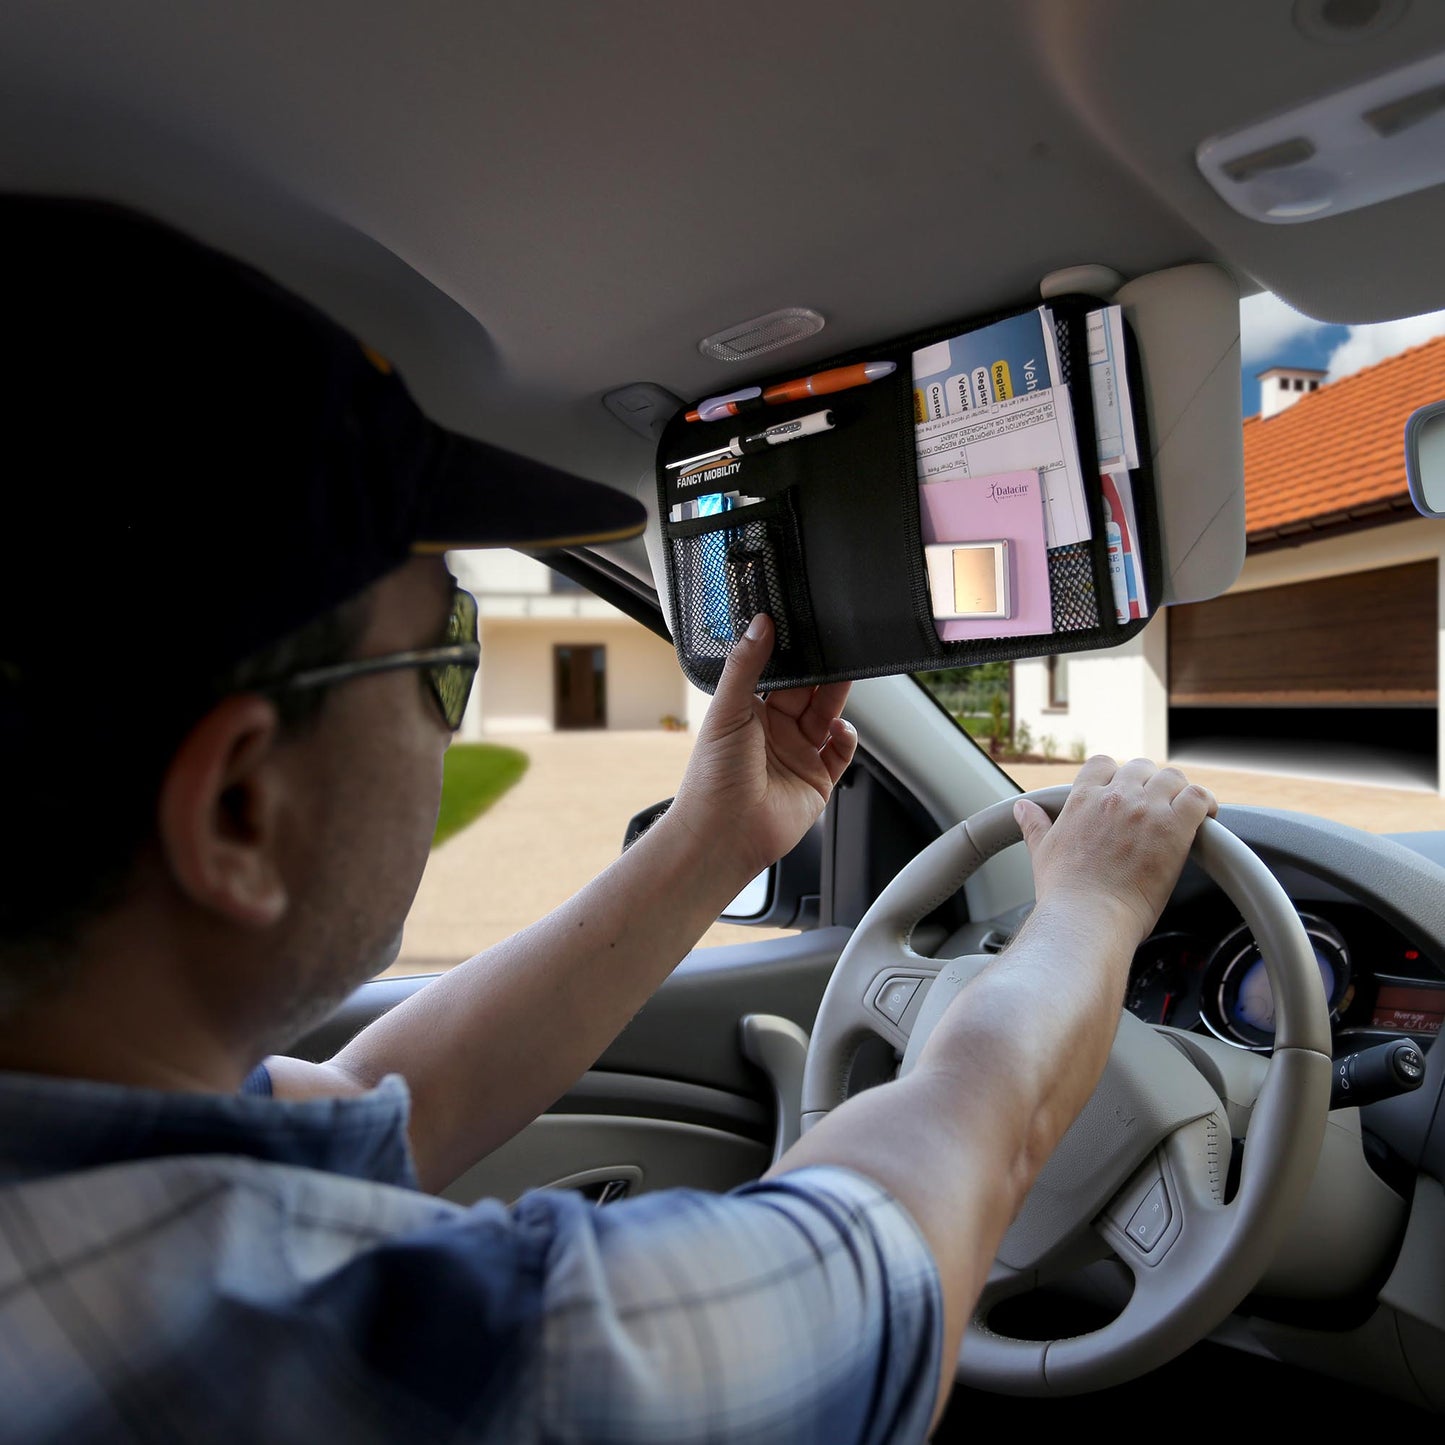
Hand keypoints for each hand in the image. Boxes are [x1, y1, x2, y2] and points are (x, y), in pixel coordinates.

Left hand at [668, 614, 856, 878]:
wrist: (725, 832)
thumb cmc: (714, 775)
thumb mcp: (727, 710)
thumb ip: (745, 665)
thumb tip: (760, 623)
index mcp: (749, 714)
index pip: (777, 676)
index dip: (792, 656)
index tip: (805, 630)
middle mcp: (775, 734)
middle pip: (807, 694)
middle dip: (821, 674)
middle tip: (834, 648)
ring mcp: (798, 757)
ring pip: (826, 717)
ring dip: (835, 698)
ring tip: (844, 677)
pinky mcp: (818, 781)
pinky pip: (841, 751)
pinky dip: (846, 736)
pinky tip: (838, 728)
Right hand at [1013, 755, 1216, 943]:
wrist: (1087, 918)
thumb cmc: (1064, 893)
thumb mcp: (1042, 851)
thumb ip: (1035, 825)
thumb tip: (1023, 809)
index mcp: (1083, 799)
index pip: (1102, 764)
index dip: (1115, 775)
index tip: (1122, 792)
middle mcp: (1115, 797)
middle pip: (1140, 768)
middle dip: (1148, 783)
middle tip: (1153, 807)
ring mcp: (1146, 810)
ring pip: (1172, 778)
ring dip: (1177, 792)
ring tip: (1180, 811)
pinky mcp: (1174, 829)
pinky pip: (1197, 798)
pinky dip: (1204, 804)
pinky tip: (1204, 817)